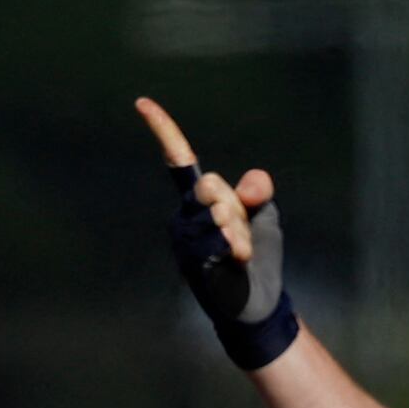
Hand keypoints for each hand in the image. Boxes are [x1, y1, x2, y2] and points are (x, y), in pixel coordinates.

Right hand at [136, 97, 299, 369]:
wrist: (260, 304)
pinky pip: (216, 239)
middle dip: (238, 205)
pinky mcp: (191, 262)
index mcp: (198, 203)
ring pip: (218, 212)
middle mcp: (184, 217)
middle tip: (244, 234)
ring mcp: (184, 241)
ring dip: (242, 232)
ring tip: (243, 254)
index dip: (164, 131)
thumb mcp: (265, 218)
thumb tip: (254, 180)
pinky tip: (239, 260)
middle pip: (212, 185)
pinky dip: (236, 246)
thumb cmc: (258, 260)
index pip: (180, 162)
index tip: (143, 103)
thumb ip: (258, 193)